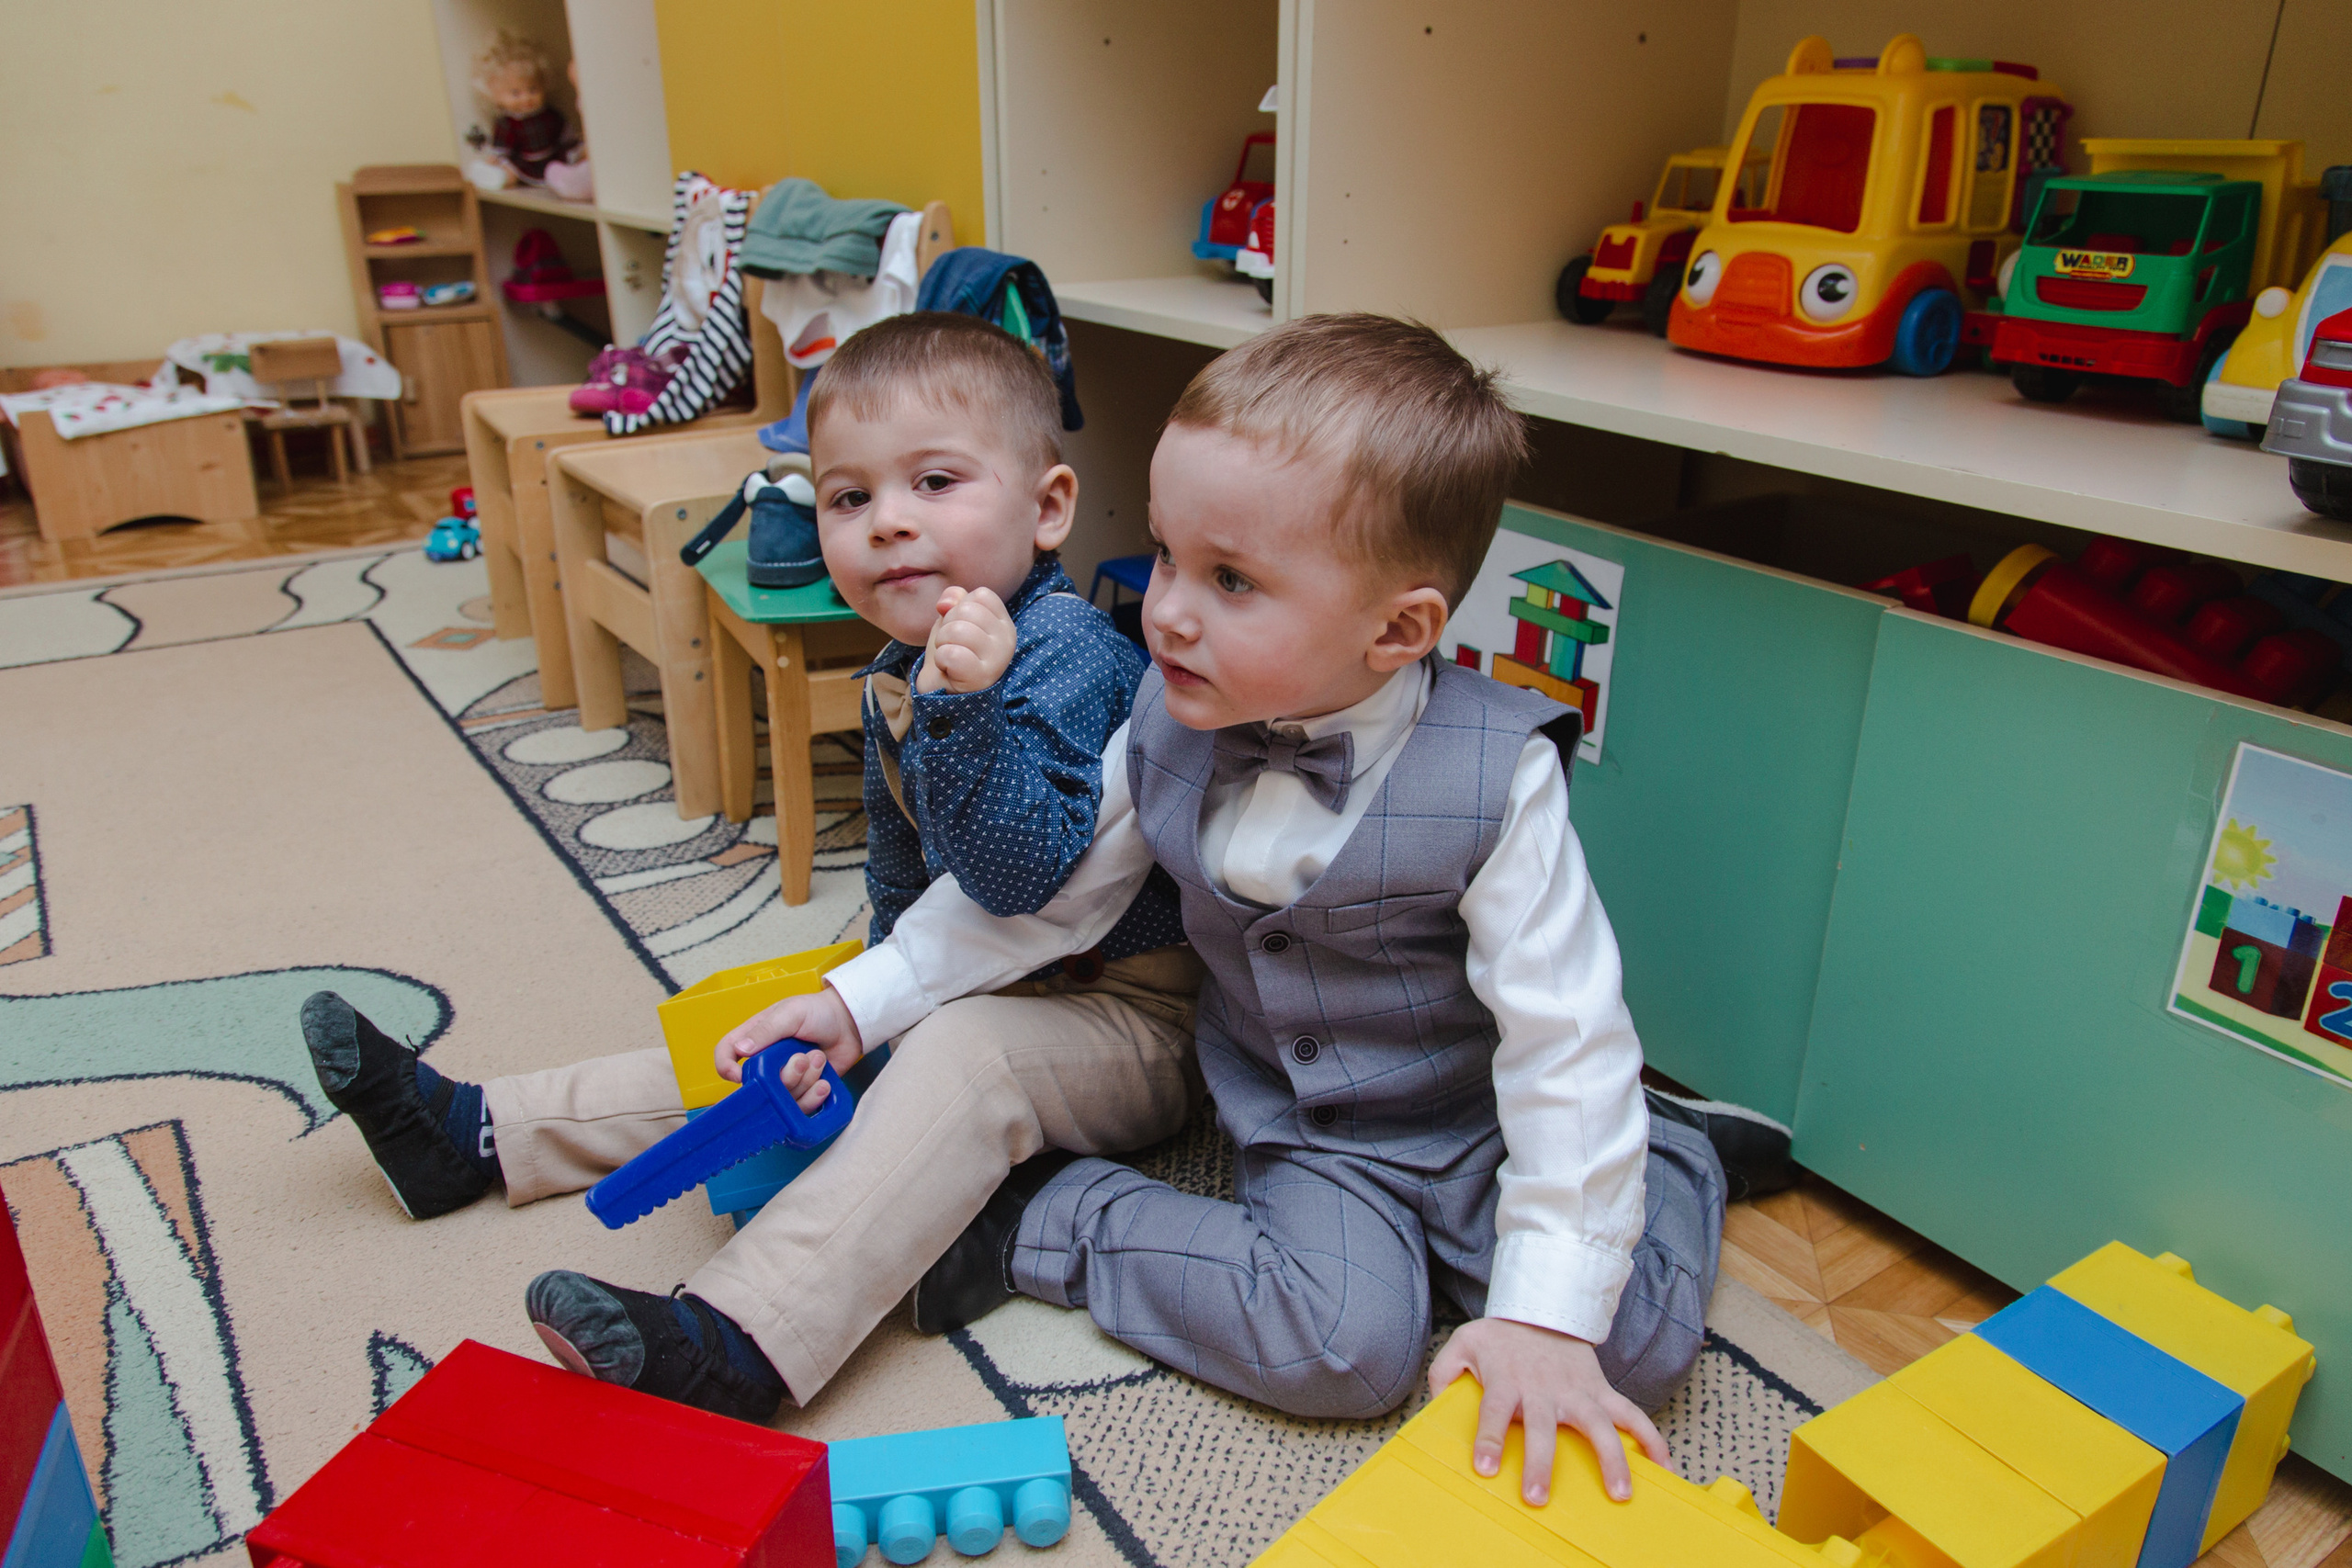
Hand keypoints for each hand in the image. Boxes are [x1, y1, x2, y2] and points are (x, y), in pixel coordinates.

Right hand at [713, 983, 864, 1112]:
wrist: (851, 1023)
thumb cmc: (819, 1012)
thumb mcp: (790, 1014)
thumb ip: (766, 1031)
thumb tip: (741, 1050)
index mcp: (754, 1038)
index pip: (726, 1054)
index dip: (726, 1068)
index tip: (740, 1075)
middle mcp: (766, 1062)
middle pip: (757, 1085)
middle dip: (783, 1076)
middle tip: (801, 1059)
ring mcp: (785, 1078)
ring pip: (781, 1097)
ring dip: (804, 1081)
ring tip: (818, 1059)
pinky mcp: (804, 1091)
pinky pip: (800, 1107)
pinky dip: (814, 1095)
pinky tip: (824, 1081)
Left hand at [914, 586, 1016, 693]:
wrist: (941, 690)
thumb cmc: (950, 652)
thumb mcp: (952, 619)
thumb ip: (954, 600)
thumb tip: (946, 603)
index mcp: (1004, 624)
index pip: (982, 595)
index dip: (960, 607)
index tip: (959, 628)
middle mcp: (1007, 641)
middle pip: (966, 610)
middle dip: (947, 626)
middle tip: (951, 646)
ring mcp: (997, 660)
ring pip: (957, 630)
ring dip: (942, 643)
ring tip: (948, 657)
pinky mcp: (982, 678)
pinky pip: (951, 654)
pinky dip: (941, 659)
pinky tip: (948, 669)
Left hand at [1426, 1317, 1666, 1505]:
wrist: (1545, 1310)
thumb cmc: (1501, 1337)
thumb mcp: (1464, 1342)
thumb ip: (1444, 1371)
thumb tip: (1437, 1400)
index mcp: (1508, 1381)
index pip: (1494, 1411)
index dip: (1489, 1439)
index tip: (1485, 1468)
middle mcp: (1544, 1390)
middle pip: (1543, 1428)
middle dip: (1541, 1462)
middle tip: (1537, 1496)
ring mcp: (1578, 1392)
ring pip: (1599, 1426)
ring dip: (1612, 1459)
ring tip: (1620, 1493)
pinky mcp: (1602, 1393)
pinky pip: (1632, 1416)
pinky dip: (1652, 1440)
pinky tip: (1664, 1468)